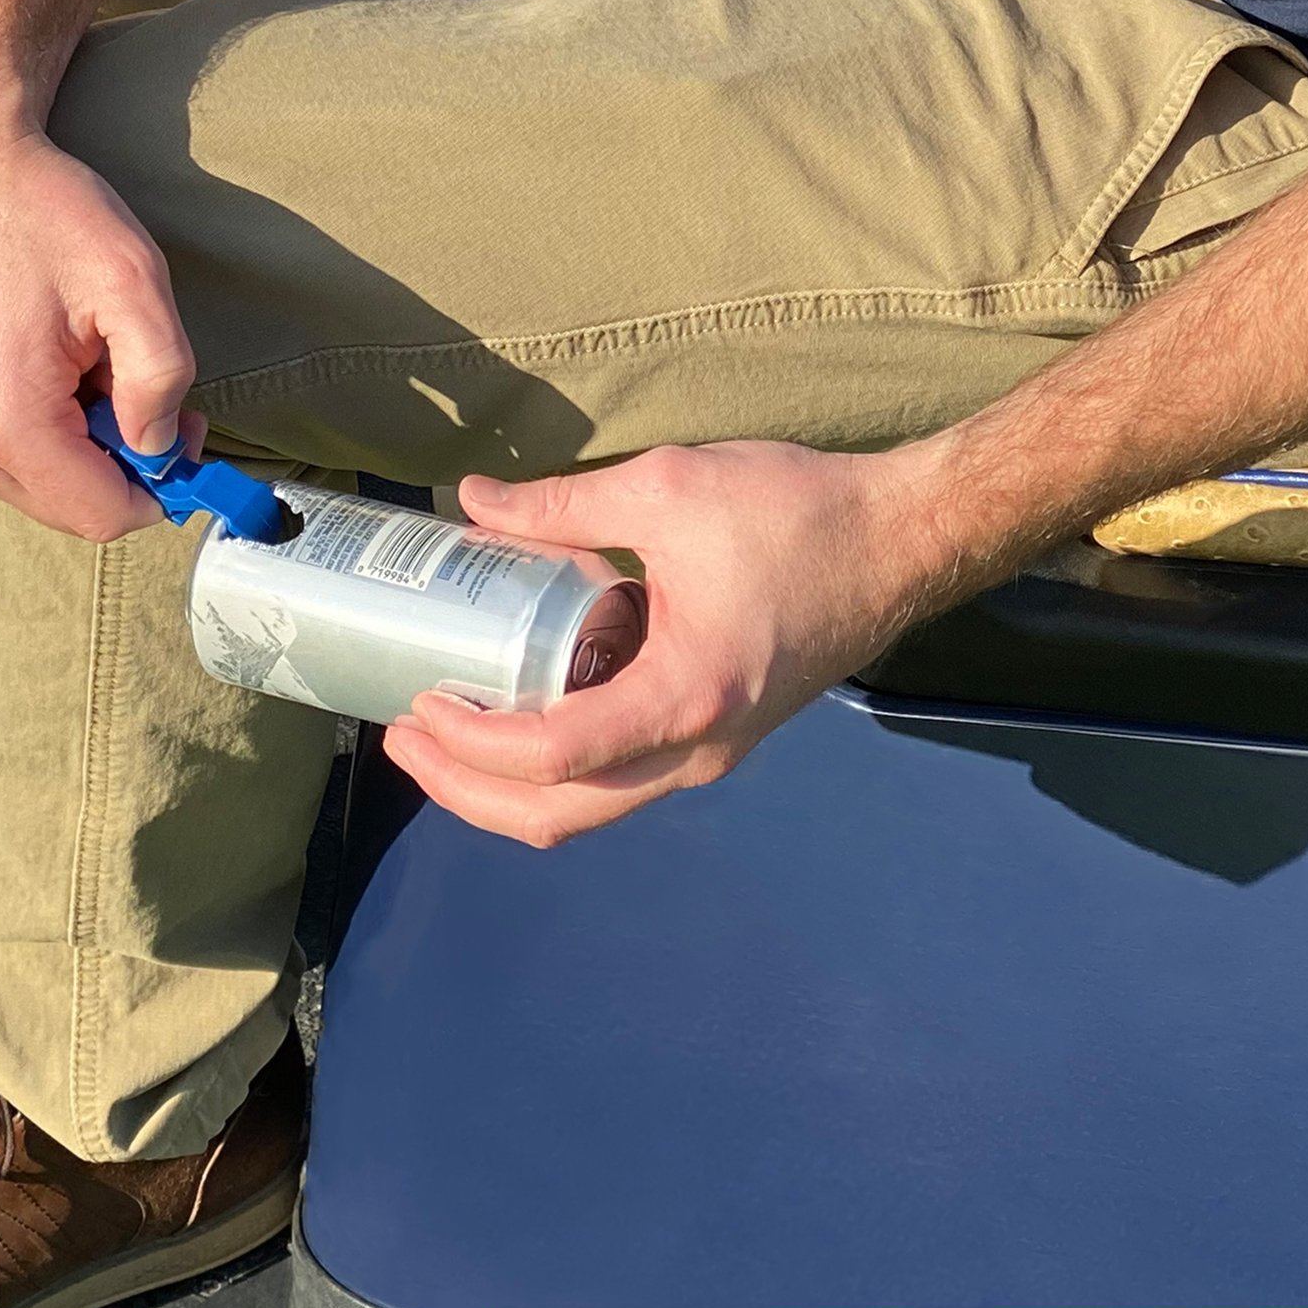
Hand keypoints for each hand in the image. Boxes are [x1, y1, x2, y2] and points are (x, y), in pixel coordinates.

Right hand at [0, 101, 201, 540]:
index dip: (166, 484)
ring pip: (56, 486)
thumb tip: (162, 446)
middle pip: (80, 508)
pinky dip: (64, 426)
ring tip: (96, 360)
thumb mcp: (130, 281)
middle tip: (146, 383)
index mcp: (7, 423)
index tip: (187, 424)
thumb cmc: (37, 211)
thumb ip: (161, 377)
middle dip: (129, 461)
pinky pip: (26, 457)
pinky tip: (66, 361)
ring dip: (96, 441)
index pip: (106, 515)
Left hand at [383, 441, 937, 846]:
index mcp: (685, 696)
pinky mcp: (717, 740)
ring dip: (505, 788)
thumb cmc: (800, 513)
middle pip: (557, 819)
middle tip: (403, 737)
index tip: (418, 699)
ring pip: (588, 812)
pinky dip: (554, 769)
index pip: (551, 756)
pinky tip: (517, 711)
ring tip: (444, 733)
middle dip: (466, 790)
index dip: (467, 741)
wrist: (904, 540)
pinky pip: (618, 782)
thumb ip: (561, 504)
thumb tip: (471, 505)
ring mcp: (712, 755)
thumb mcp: (667, 489)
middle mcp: (699, 751)